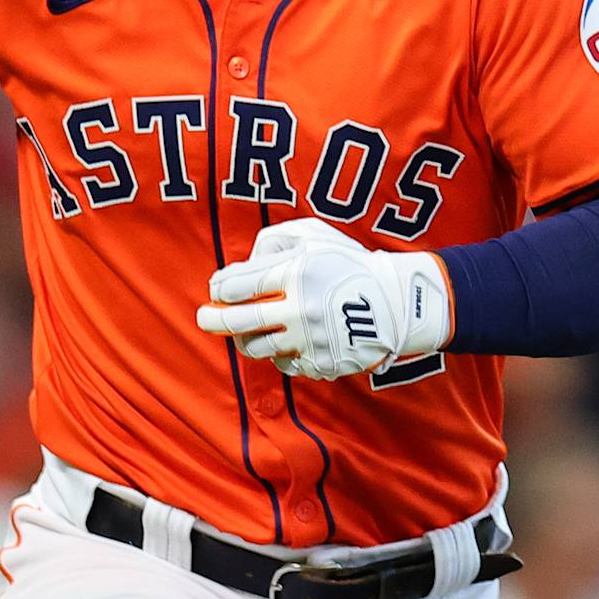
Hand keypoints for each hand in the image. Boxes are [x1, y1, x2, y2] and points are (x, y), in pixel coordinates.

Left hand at [196, 219, 451, 380]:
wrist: (396, 302)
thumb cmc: (349, 262)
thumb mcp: (314, 234)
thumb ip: (273, 240)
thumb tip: (243, 265)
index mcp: (296, 272)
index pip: (238, 285)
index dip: (220, 288)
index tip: (217, 290)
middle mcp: (300, 308)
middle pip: (239, 321)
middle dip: (213, 320)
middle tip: (202, 318)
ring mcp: (310, 340)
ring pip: (257, 348)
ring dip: (245, 340)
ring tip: (245, 331)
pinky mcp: (320, 364)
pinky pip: (284, 364)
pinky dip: (279, 353)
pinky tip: (288, 340)